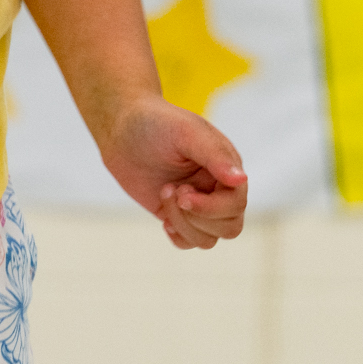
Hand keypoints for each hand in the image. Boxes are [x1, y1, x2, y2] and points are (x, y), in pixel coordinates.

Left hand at [99, 91, 247, 249]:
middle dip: (198, 217)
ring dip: (183, 223)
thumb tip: (241, 180)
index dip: (212, 207)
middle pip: (229, 226)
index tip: (182, 192)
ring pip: (209, 239)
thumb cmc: (156, 122)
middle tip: (171, 190)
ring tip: (164, 192)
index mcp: (225, 165)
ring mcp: (198, 202)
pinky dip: (179, 236)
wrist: (121, 127)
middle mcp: (217, 187)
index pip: (236, 203)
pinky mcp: (178, 213)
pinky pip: (191, 242)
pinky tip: (164, 218)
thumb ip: (215, 155)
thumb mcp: (186, 132)